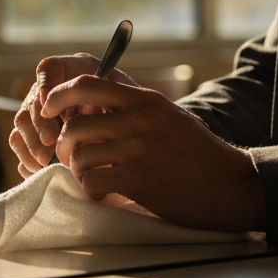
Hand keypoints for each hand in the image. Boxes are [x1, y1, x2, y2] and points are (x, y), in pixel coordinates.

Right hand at [10, 53, 136, 177]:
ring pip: (21, 122)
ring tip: (45, 161)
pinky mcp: (35, 135)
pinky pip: (18, 142)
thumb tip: (88, 112)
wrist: (132, 137)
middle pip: (33, 100)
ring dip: (31, 142)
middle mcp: (52, 89)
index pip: (49, 68)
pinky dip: (25, 156)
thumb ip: (109, 101)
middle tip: (51, 142)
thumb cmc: (131, 114)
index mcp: (73, 71)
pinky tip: (37, 168)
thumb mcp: (127, 102)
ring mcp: (41, 112)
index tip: (52, 107)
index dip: (46, 85)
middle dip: (40, 123)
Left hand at [41, 75, 266, 231]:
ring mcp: (137, 149)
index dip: (59, 96)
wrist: (230, 186)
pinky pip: (92, 182)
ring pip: (79, 155)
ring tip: (92, 178)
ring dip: (78, 171)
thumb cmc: (198, 154)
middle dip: (64, 145)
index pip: (87, 84)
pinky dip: (91, 191)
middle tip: (71, 158)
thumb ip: (136, 109)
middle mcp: (139, 120)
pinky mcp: (137, 179)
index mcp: (145, 100)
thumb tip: (94, 107)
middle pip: (74, 125)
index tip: (47, 109)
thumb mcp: (169, 117)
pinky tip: (104, 193)